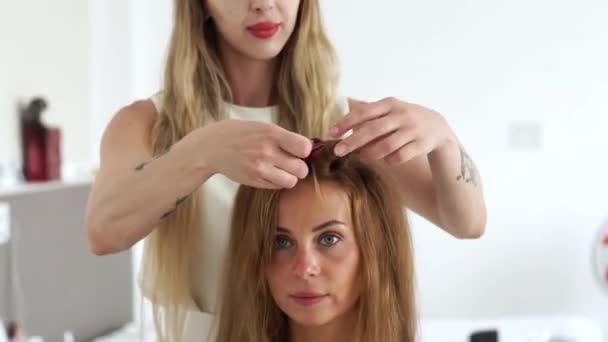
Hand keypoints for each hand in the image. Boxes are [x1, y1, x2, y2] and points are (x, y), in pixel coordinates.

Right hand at [198, 120, 311, 188]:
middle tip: (292, 162)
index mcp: (271, 134)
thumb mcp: (262, 127)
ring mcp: (260, 168)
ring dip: (290, 176)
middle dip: (299, 166)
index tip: (299, 149)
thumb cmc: (241, 134)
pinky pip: (278, 186)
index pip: (304, 148)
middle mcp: (267, 152)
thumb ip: (283, 137)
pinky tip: (270, 173)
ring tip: (281, 169)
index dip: (305, 150)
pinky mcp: (255, 181)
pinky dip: (278, 182)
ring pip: (291, 181)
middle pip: (301, 168)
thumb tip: (308, 149)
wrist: (212, 147)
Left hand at [327, 97, 456, 164]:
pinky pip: (399, 156)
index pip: (364, 113)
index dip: (345, 123)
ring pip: (386, 145)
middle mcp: (402, 115)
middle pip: (373, 130)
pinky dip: (388, 160)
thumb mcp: (389, 109)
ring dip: (369, 153)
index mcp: (390, 104)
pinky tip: (382, 161)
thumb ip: (368, 110)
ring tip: (360, 157)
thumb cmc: (405, 119)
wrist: (438, 128)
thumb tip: (344, 103)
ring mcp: (413, 130)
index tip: (330, 134)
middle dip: (353, 142)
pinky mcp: (421, 145)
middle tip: (338, 152)